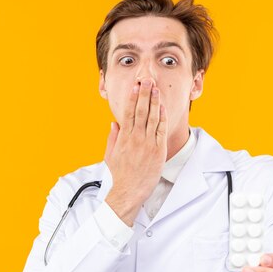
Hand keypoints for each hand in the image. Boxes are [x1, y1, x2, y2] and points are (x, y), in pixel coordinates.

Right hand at [103, 78, 166, 225]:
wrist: (129, 191)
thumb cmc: (120, 175)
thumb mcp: (110, 155)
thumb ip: (112, 138)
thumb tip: (114, 123)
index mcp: (123, 137)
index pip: (129, 112)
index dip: (133, 98)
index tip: (135, 86)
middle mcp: (135, 138)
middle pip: (141, 111)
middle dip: (144, 94)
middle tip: (147, 80)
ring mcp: (147, 143)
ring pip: (152, 118)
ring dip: (154, 102)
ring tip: (156, 89)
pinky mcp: (157, 150)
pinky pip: (161, 130)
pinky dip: (162, 118)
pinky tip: (163, 107)